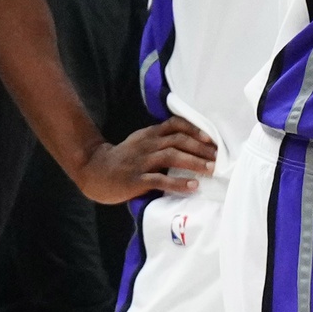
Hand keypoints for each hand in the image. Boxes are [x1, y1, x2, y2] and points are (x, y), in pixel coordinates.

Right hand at [74, 117, 215, 203]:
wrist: (93, 171)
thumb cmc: (123, 159)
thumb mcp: (141, 143)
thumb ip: (161, 141)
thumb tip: (193, 146)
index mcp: (150, 135)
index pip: (175, 125)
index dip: (195, 130)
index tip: (212, 138)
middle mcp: (147, 145)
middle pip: (178, 141)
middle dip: (201, 148)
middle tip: (219, 157)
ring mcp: (140, 162)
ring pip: (171, 157)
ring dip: (194, 163)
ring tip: (212, 169)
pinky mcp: (134, 180)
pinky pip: (159, 180)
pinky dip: (177, 183)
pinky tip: (192, 186)